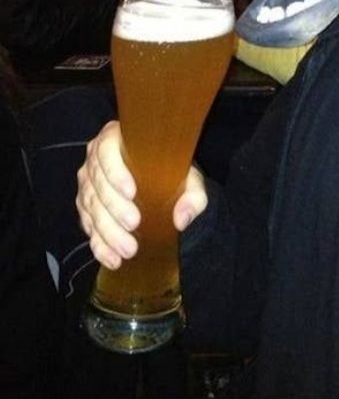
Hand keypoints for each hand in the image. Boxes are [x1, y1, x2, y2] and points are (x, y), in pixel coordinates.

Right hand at [76, 120, 208, 269]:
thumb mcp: (190, 178)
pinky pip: (87, 226)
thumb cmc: (173, 172)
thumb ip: (193, 195)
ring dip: (107, 231)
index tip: (131, 192)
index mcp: (117, 139)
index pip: (106, 150)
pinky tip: (114, 259)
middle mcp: (96, 159)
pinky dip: (99, 245)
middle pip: (97, 182)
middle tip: (134, 225)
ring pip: (90, 207)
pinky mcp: (85, 206)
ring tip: (129, 249)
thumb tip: (181, 219)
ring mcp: (88, 183)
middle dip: (114, 208)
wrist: (161, 184)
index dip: (114, 171)